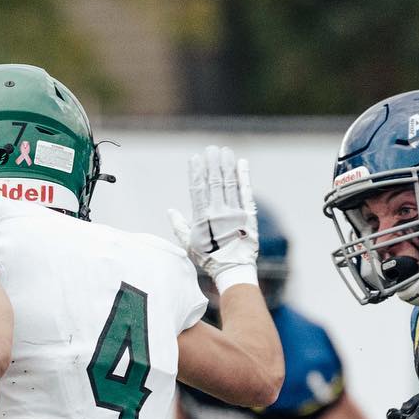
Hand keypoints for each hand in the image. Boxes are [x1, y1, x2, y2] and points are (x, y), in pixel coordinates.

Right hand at [166, 146, 257, 289]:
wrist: (233, 270)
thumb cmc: (210, 259)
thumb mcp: (190, 244)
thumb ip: (180, 226)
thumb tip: (170, 211)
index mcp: (203, 219)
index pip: (198, 189)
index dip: (196, 172)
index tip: (195, 158)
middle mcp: (218, 213)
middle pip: (214, 182)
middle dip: (212, 163)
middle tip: (211, 149)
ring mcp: (235, 213)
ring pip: (230, 183)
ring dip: (227, 165)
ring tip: (224, 151)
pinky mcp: (249, 216)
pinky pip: (246, 192)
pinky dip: (244, 176)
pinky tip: (242, 163)